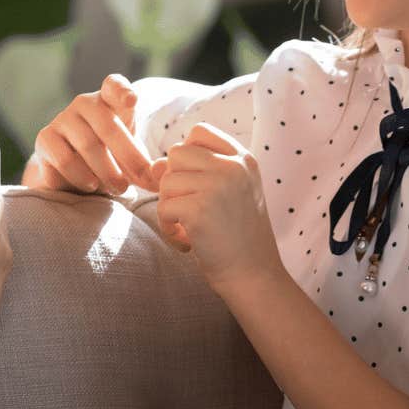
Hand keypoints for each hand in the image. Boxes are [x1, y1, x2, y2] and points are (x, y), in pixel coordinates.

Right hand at [23, 74, 158, 195]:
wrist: (76, 172)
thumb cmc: (113, 158)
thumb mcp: (135, 161)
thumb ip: (150, 169)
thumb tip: (161, 176)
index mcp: (110, 100)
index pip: (114, 85)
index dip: (123, 90)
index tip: (131, 100)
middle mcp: (84, 103)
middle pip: (108, 126)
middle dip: (127, 157)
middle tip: (136, 182)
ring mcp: (62, 118)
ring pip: (88, 147)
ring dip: (106, 173)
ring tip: (117, 188)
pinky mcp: (45, 138)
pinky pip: (65, 161)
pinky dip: (81, 178)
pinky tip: (90, 184)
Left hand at [154, 123, 280, 289]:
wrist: (254, 275)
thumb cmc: (236, 235)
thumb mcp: (225, 193)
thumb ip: (194, 172)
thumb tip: (154, 165)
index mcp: (243, 158)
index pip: (199, 132)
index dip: (188, 157)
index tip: (197, 185)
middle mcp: (233, 167)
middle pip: (177, 153)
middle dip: (175, 181)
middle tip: (190, 208)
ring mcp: (217, 186)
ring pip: (166, 180)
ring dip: (169, 206)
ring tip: (189, 227)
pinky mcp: (200, 210)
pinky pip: (163, 207)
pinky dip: (168, 228)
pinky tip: (187, 242)